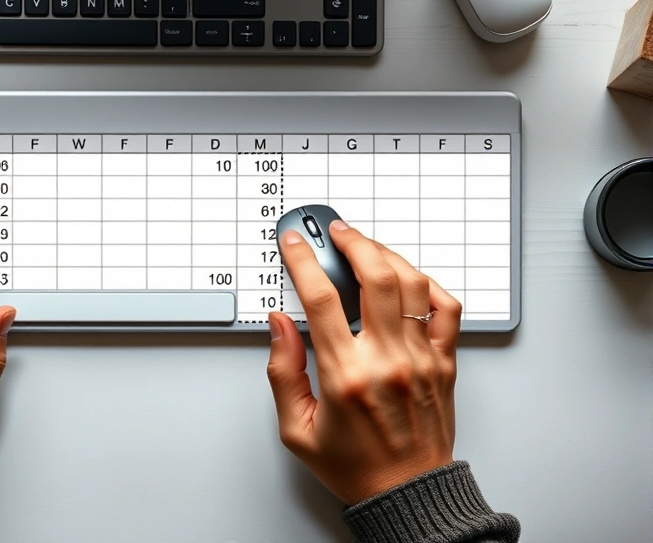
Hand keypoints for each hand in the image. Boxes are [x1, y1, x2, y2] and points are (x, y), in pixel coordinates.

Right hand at [267, 220, 460, 504]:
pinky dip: (428, 285)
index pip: (321, 299)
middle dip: (352, 241)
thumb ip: (283, 372)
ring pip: (412, 284)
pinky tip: (408, 279)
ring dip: (387, 255)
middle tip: (336, 231)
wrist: (407, 495)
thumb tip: (279, 325)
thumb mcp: (296, 428)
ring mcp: (422, 359)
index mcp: (346, 375)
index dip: (303, 261)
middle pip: (375, 276)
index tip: (295, 244)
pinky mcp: (445, 364)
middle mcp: (388, 361)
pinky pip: (447, 309)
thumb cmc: (355, 466)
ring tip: (367, 247)